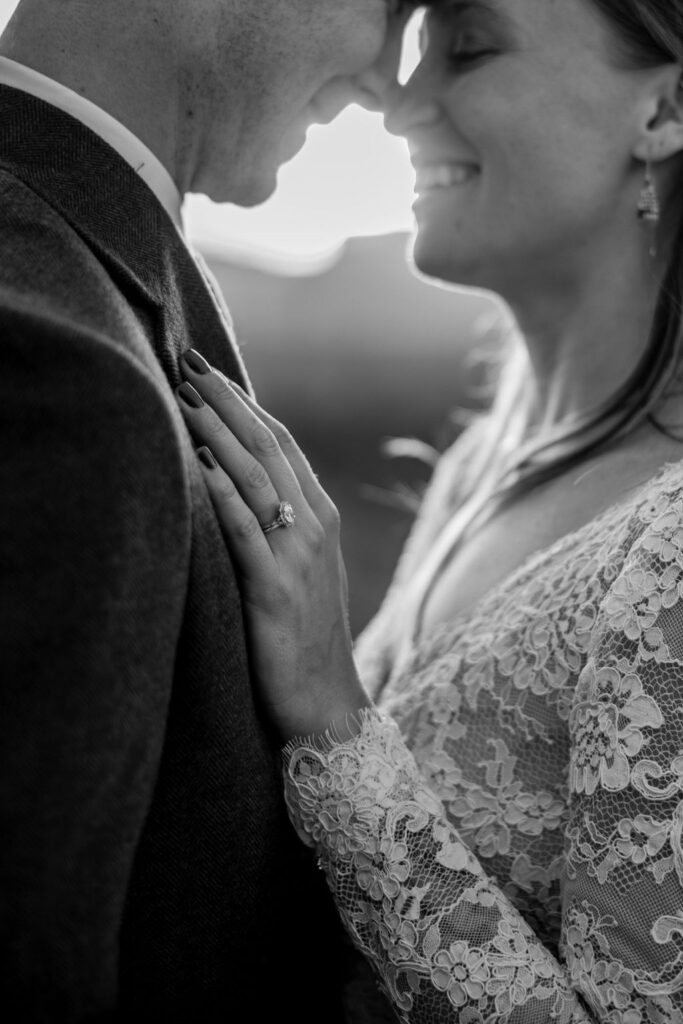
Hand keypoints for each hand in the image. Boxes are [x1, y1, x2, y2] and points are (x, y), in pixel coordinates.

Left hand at [175, 350, 370, 742]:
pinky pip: (245, 527)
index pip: (282, 441)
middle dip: (226, 399)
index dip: (245, 401)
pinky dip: (222, 488)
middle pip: (268, 445)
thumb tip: (243, 485)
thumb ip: (282, 524)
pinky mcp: (276, 587)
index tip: (209, 370)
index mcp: (322, 516)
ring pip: (255, 475)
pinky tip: (199, 458)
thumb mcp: (301, 569)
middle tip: (188, 360)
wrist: (328, 701)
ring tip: (182, 392)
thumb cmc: (306, 636)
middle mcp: (315, 525)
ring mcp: (299, 554)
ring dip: (218, 428)